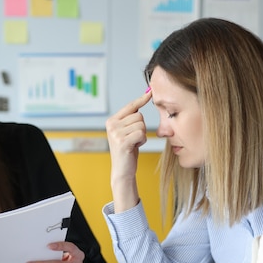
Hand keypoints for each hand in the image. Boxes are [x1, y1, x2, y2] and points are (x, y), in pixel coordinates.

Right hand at [105, 89, 152, 212]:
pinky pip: (141, 134)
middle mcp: (112, 125)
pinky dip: (142, 141)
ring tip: (134, 143)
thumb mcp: (128, 132)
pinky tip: (135, 147)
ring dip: (142, 135)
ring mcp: (115, 133)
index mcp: (112, 121)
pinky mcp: (122, 142)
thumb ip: (132, 118)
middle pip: (139, 116)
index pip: (130, 106)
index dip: (141, 99)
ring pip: (141, 125)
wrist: (123, 170)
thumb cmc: (128, 150)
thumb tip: (145, 96)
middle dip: (141, 127)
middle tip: (134, 139)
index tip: (151, 91)